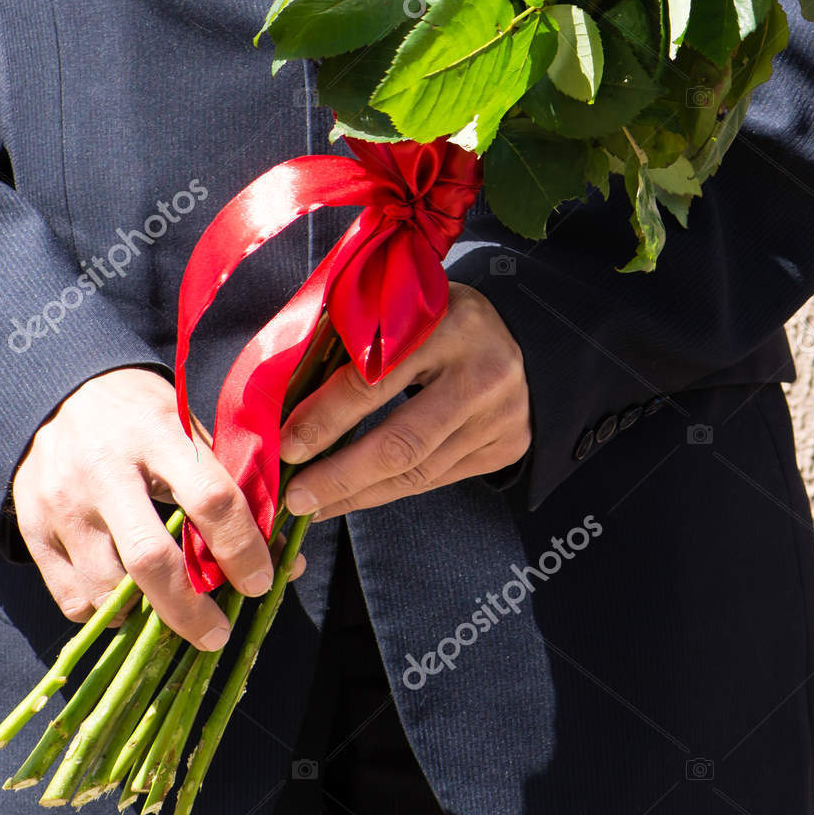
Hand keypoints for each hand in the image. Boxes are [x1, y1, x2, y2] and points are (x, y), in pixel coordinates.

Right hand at [12, 366, 300, 647]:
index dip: (242, 548)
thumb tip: (283, 558)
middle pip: (151, 560)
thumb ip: (231, 488)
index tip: (260, 581)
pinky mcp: (33, 529)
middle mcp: (105, 469)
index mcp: (157, 434)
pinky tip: (127, 598)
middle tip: (218, 634)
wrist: (56, 393)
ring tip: (171, 611)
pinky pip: (75, 601)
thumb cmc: (140, 416)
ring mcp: (63, 503)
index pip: (210, 499)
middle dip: (191, 610)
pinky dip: (108, 614)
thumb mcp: (188, 428)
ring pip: (108, 591)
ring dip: (147, 616)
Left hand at [278, 284, 530, 519]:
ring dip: (358, 494)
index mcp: (449, 326)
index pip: (377, 380)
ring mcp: (499, 418)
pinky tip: (353, 496)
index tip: (286, 446)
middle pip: (402, 443)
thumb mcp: (405, 308)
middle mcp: (481, 376)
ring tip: (314, 506)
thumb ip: (358, 341)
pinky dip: (388, 491)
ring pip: (418, 473)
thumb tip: (289, 398)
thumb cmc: (443, 317)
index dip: (327, 417)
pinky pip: (435, 479)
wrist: (527, 336)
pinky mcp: (504, 449)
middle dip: (340, 476)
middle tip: (295, 497)